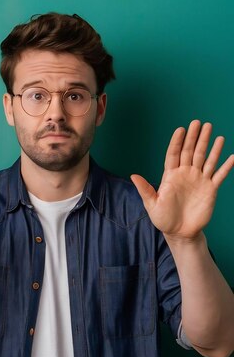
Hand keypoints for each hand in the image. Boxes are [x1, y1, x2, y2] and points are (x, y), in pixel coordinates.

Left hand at [130, 120, 233, 240]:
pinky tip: (232, 156)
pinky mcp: (210, 189)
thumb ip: (145, 189)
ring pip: (206, 160)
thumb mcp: (152, 205)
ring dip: (211, 147)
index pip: (175, 154)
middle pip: (191, 152)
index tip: (181, 129)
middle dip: (195, 137)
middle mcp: (186, 174)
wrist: (180, 233)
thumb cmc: (164, 219)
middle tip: (199, 123)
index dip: (178, 141)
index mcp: (171, 175)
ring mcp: (199, 180)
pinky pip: (219, 175)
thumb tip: (133, 176)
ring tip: (215, 134)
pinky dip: (226, 166)